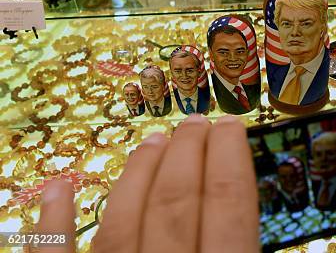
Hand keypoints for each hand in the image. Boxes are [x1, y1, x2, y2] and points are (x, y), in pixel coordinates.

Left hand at [33, 114, 258, 251]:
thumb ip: (247, 251)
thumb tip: (254, 222)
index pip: (228, 204)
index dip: (231, 157)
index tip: (231, 126)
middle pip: (176, 200)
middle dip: (189, 152)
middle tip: (197, 122)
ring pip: (122, 218)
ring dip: (139, 172)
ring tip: (154, 139)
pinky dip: (53, 224)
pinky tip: (57, 190)